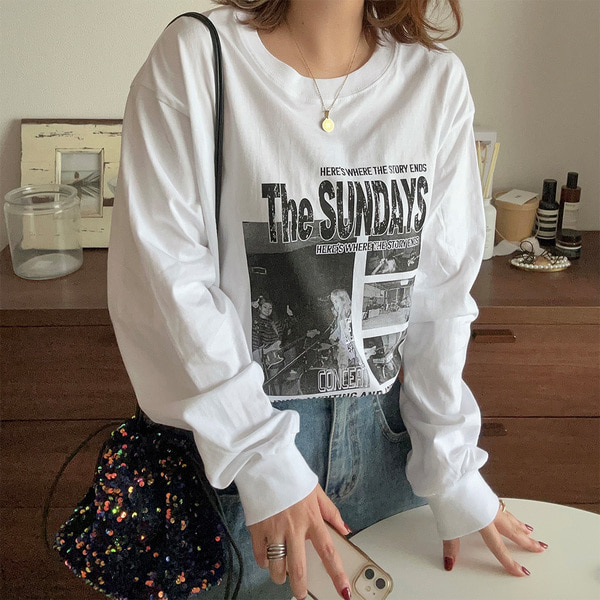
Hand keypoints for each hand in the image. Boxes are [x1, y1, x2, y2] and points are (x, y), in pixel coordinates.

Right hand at [248, 484, 351, 599]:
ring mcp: (274, 529)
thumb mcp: (316, 491)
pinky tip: (267, 558)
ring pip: (277, 566)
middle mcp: (294, 527)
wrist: (264, 462)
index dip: (337, 574)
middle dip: (300, 587)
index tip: (343, 591)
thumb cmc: (291, 476)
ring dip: (280, 576)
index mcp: (311, 518)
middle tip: (301, 593)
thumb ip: (331, 512)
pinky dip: (264, 562)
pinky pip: (260, 556)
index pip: (328, 551)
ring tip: (282, 575)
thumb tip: (345, 529)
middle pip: (298, 568)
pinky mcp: (257, 528)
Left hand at [443, 500, 547, 575]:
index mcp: (484, 523)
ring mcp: (489, 500)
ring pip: (510, 517)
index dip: (510, 562)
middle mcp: (490, 513)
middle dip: (527, 542)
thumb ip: (451, 545)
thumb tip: (450, 562)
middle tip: (540, 547)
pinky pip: (503, 506)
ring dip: (521, 525)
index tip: (521, 571)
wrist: (450, 472)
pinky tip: (508, 511)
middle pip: (513, 531)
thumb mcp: (447, 525)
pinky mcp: (485, 491)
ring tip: (529, 531)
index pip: (498, 548)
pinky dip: (510, 513)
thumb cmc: (448, 496)